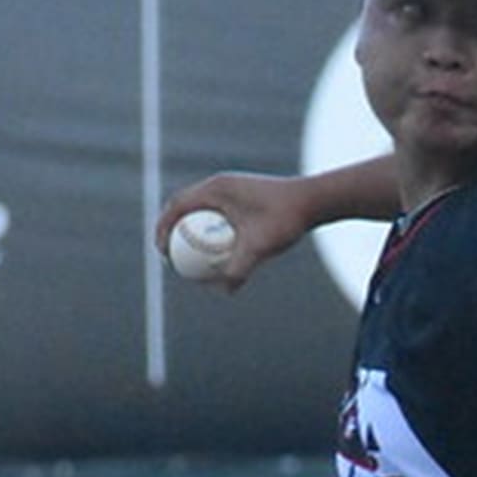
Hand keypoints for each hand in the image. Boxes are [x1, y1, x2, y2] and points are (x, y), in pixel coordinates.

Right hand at [155, 171, 312, 291]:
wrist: (313, 201)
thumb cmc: (287, 218)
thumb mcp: (261, 246)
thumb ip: (241, 267)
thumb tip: (224, 291)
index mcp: (216, 188)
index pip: (176, 207)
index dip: (162, 229)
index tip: (162, 255)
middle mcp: (220, 185)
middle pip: (182, 207)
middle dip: (170, 231)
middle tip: (169, 258)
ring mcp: (230, 190)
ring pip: (198, 211)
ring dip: (188, 230)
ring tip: (187, 258)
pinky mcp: (241, 197)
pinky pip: (215, 214)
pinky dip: (208, 231)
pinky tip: (214, 254)